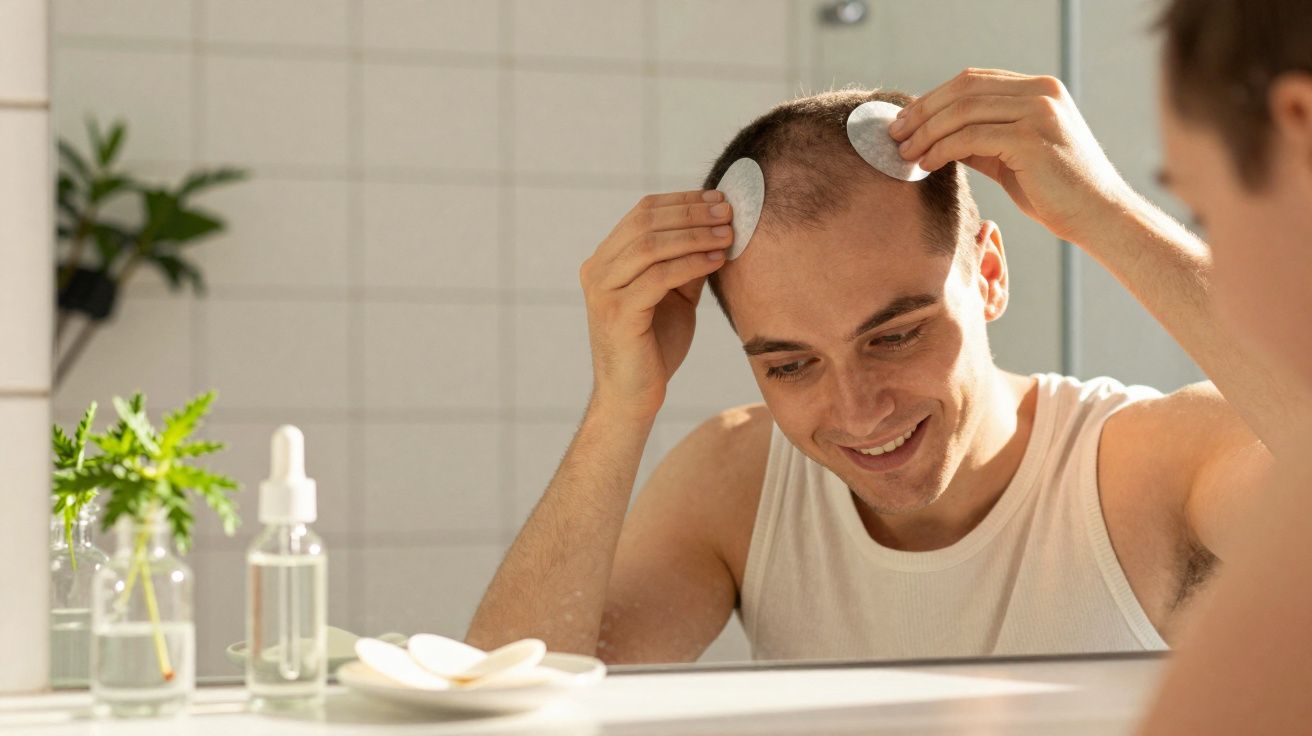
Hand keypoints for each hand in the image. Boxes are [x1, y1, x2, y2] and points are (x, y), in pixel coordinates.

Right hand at [579, 190, 732, 419]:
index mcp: (606, 260)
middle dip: (692, 213)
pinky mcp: (617, 314)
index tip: (719, 199)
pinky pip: (658, 277)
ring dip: (695, 235)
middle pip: (646, 222)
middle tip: (729, 211)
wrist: (633, 397)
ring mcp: (603, 291)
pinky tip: (716, 260)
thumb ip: (686, 262)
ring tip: (728, 233)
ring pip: (651, 246)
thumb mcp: (674, 295)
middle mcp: (597, 270)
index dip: (683, 200)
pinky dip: (691, 264)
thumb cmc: (654, 347)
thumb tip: (719, 226)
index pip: (643, 212)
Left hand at [889, 68, 1133, 244]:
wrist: (1097, 217)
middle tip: (894, 133)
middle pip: (964, 88)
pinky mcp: (1030, 139)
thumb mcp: (1013, 157)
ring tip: (905, 152)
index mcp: (1039, 89)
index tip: (906, 119)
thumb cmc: (1055, 193)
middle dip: (923, 110)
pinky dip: (942, 149)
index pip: (974, 81)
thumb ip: (981, 140)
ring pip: (963, 111)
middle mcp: (1041, 92)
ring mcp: (1038, 112)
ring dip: (926, 132)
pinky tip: (927, 164)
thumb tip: (936, 137)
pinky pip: (970, 138)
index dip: (934, 98)